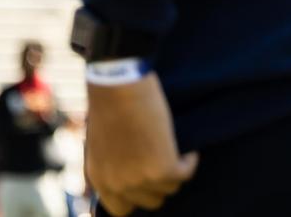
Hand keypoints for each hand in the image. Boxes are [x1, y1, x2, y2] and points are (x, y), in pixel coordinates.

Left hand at [85, 75, 197, 215]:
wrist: (119, 85)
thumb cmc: (111, 104)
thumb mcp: (102, 143)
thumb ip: (113, 165)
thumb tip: (133, 173)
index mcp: (100, 179)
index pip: (120, 210)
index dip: (138, 197)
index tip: (149, 181)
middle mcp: (118, 184)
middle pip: (150, 202)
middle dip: (159, 183)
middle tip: (165, 162)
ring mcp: (140, 179)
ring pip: (169, 188)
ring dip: (175, 170)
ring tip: (175, 149)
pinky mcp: (162, 168)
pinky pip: (185, 174)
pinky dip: (190, 161)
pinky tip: (189, 149)